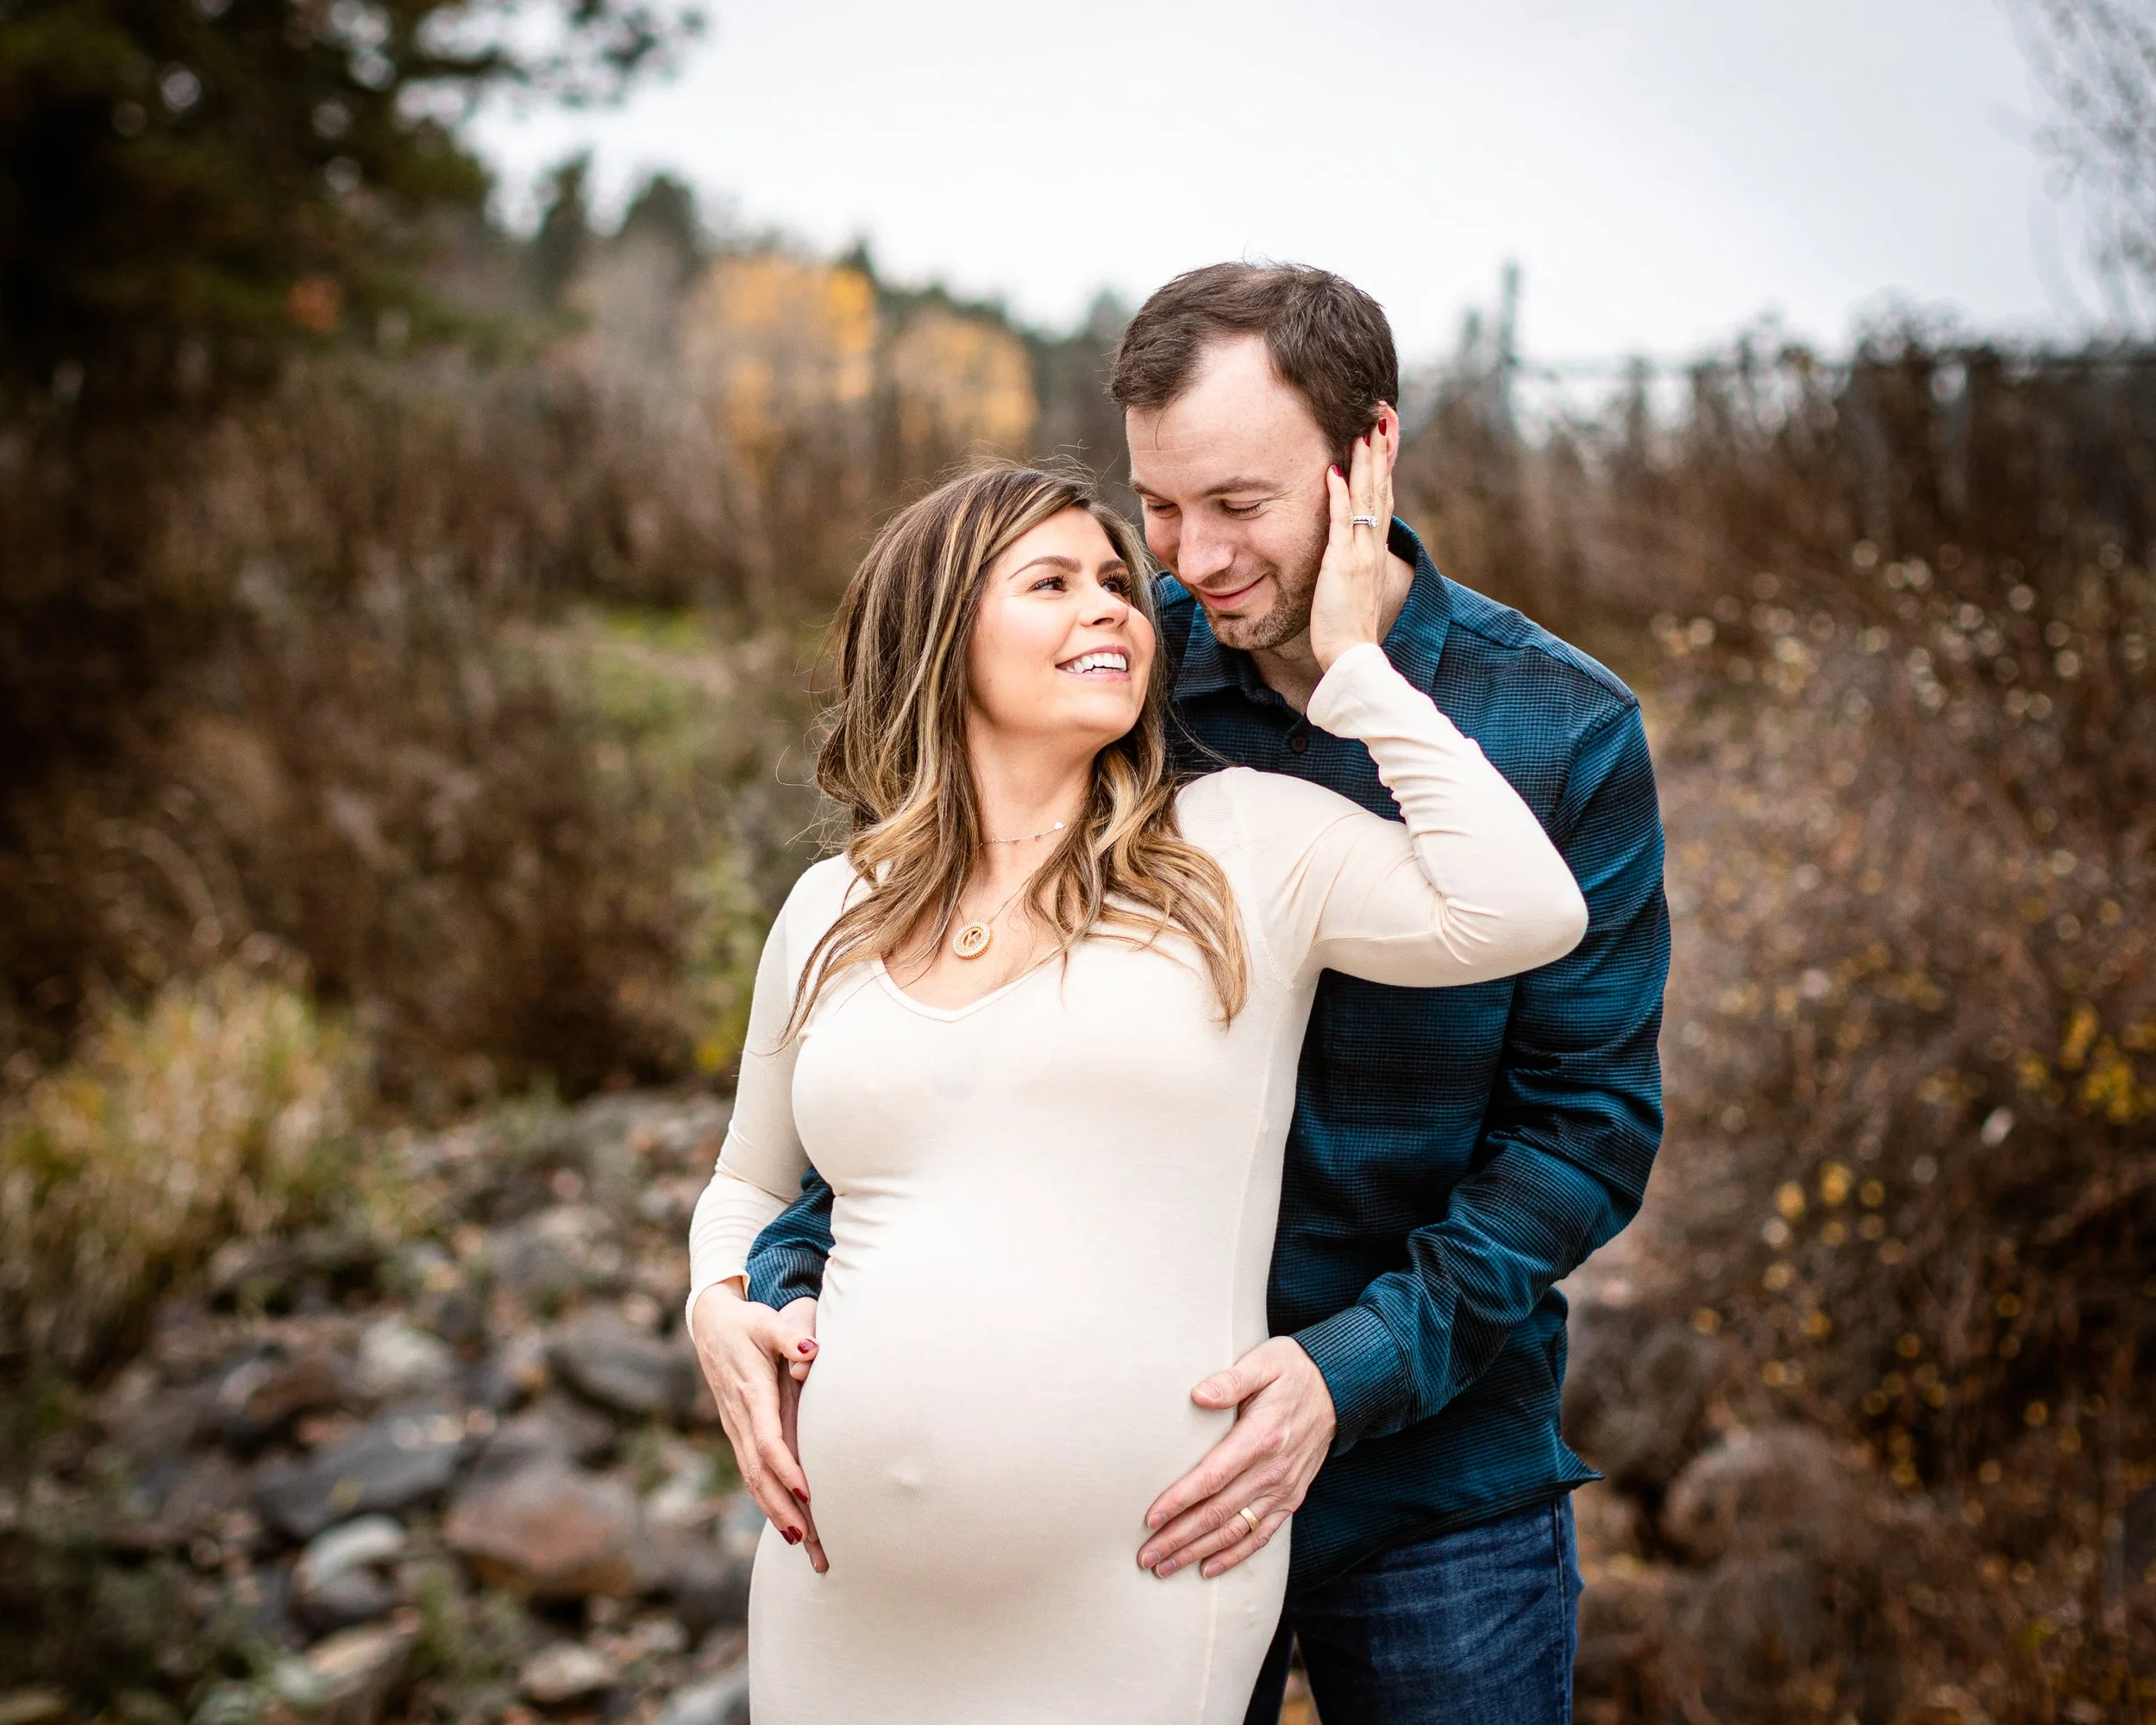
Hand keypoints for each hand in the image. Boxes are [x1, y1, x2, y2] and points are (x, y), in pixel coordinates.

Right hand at [688, 1285, 827, 1571]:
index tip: (808, 1493)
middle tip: (811, 1540)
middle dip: (783, 1508)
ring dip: (776, 1512)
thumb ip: (789, 1336)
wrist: (711, 1325)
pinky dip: (767, 1499)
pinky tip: (786, 1519)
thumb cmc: (747, 1323)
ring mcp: (736, 1429)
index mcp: (751, 1395)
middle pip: (760, 1473)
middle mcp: (740, 1419)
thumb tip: (812, 1349)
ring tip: (804, 1543)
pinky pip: (751, 1472)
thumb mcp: (766, 1323)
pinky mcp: (738, 1433)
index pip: (767, 1440)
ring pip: (754, 1479)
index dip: (786, 1468)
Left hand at [1137, 1337, 1335, 1579]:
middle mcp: (1273, 1470)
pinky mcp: (1291, 1498)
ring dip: (1198, 1553)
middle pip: (1218, 1513)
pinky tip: (1208, 1568)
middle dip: (1179, 1538)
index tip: (1150, 1519)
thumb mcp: (1264, 1362)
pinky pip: (1261, 1535)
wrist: (1340, 1388)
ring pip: (1235, 1531)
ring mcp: (1283, 1489)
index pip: (1212, 1477)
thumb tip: (1198, 1394)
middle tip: (1146, 1556)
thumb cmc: (1293, 1370)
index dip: (1180, 1501)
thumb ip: (1230, 1380)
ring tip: (1165, 1567)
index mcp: (1260, 1437)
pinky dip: (1234, 1556)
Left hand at [1306, 418, 1395, 673]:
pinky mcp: (1342, 565)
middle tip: (1381, 416)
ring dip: (1365, 464)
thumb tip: (1344, 551)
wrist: (1353, 656)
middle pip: (1380, 489)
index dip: (1384, 467)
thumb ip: (1350, 565)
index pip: (1382, 498)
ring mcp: (1359, 554)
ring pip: (1366, 500)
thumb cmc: (1347, 628)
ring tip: (1364, 430)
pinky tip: (1334, 472)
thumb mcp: (1352, 588)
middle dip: (1380, 452)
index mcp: (1374, 551)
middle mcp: (1371, 547)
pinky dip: (1339, 497)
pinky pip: (1342, 525)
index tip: (1383, 436)